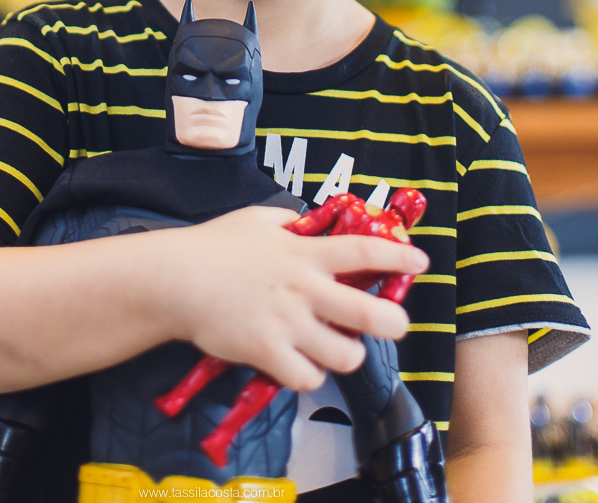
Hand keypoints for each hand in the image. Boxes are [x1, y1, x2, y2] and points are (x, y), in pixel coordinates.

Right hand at [158, 205, 428, 392]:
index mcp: (303, 254)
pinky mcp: (267, 353)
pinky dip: (309, 375)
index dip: (396, 257)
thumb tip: (306, 222)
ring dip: (348, 355)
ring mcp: (287, 325)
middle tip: (396, 324)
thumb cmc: (214, 245)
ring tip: (340, 350)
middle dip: (393, 322)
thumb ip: (288, 222)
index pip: (361, 252)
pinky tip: (301, 365)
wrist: (177, 279)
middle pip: (367, 313)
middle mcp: (303, 290)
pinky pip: (307, 378)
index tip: (421, 262)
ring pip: (344, 356)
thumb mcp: (256, 219)